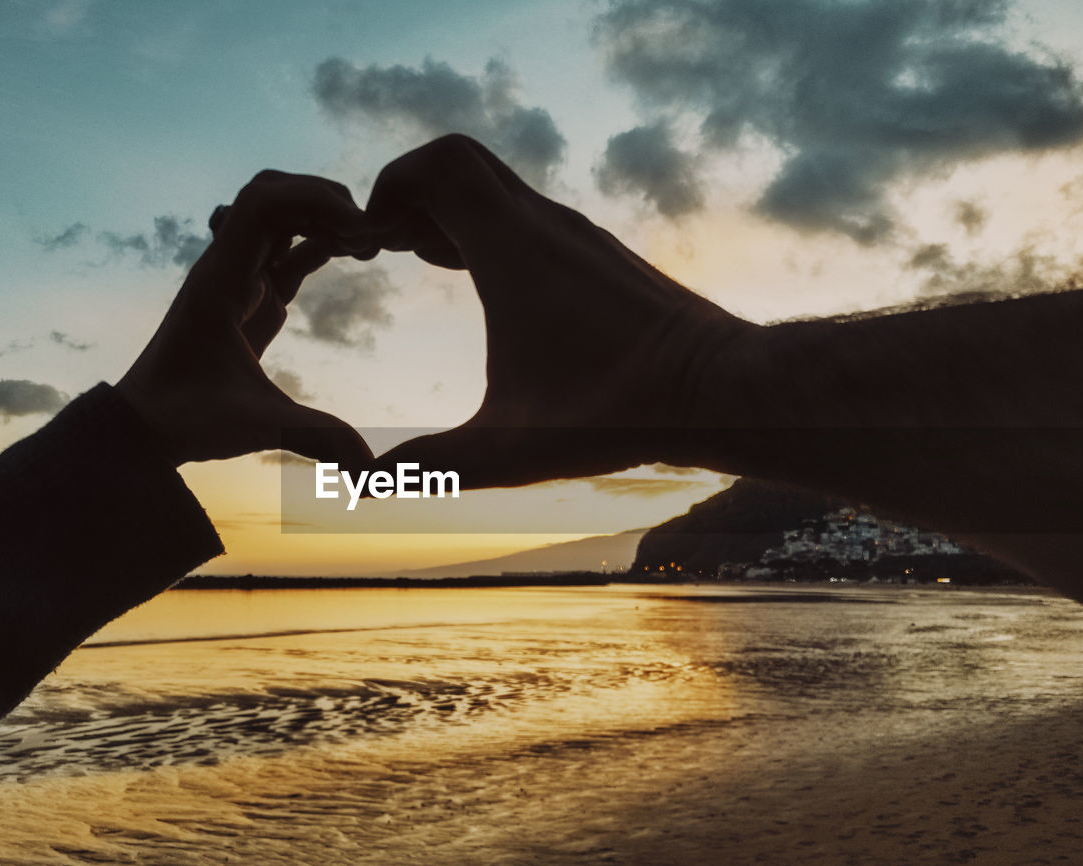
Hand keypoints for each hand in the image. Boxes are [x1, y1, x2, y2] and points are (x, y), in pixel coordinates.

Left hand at [116, 171, 375, 466]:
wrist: (143, 428)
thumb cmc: (187, 421)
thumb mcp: (256, 426)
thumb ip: (315, 438)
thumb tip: (369, 466)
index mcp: (219, 281)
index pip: (262, 203)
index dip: (315, 201)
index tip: (359, 231)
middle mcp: (224, 268)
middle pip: (272, 193)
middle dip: (324, 200)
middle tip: (369, 232)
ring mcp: (235, 280)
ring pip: (278, 217)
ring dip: (322, 218)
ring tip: (368, 243)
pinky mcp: (247, 299)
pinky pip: (283, 251)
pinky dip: (318, 242)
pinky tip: (352, 256)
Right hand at [363, 135, 753, 487]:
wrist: (717, 390)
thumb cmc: (617, 412)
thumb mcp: (509, 449)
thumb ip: (432, 464)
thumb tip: (365, 486)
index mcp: (513, 249)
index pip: (438, 166)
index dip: (389, 187)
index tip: (369, 241)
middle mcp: (547, 225)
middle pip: (463, 163)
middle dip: (412, 193)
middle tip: (385, 245)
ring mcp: (579, 236)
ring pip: (499, 188)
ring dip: (452, 212)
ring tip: (420, 260)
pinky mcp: (601, 255)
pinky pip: (530, 215)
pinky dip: (492, 229)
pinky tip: (483, 283)